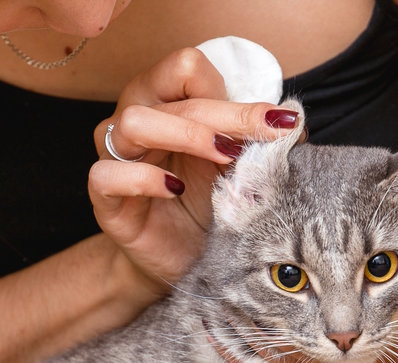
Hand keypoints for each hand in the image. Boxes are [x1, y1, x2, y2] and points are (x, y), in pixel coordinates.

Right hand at [88, 48, 302, 292]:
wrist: (184, 259)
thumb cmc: (209, 205)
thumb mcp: (239, 167)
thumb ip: (257, 141)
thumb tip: (293, 121)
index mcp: (166, 102)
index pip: (186, 68)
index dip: (231, 93)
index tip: (273, 123)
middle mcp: (135, 120)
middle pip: (168, 92)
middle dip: (225, 114)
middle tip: (266, 135)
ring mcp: (115, 157)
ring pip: (133, 122)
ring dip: (185, 134)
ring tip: (223, 157)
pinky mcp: (105, 198)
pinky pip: (107, 175)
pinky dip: (144, 178)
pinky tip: (174, 189)